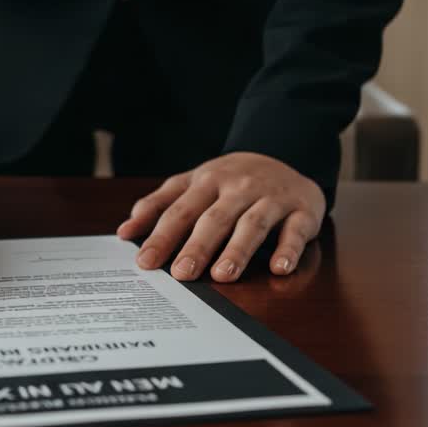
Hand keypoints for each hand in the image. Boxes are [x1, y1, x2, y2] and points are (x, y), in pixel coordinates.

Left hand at [116, 152, 325, 282]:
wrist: (284, 152)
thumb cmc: (230, 179)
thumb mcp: (192, 183)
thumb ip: (158, 205)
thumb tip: (125, 231)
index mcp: (207, 182)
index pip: (180, 211)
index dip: (162, 236)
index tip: (145, 262)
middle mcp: (238, 188)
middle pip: (215, 219)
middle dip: (197, 246)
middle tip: (182, 274)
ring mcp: (271, 197)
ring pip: (253, 224)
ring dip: (238, 249)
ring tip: (223, 274)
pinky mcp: (302, 209)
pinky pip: (296, 229)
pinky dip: (289, 248)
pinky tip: (279, 268)